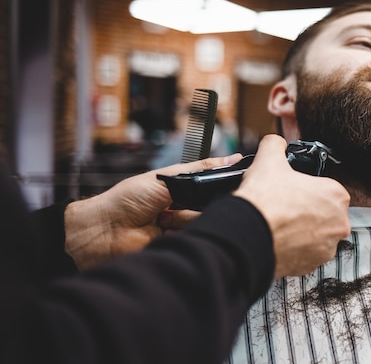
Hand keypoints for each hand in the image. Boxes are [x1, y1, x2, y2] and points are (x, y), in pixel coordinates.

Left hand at [64, 153, 242, 269]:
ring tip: (162, 219)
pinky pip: (194, 238)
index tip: (230, 183)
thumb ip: (201, 169)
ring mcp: (183, 228)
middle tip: (174, 203)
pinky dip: (180, 233)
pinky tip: (163, 230)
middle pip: (214, 206)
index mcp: (185, 190)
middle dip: (196, 203)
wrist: (105, 229)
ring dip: (183, 218)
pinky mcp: (179, 245)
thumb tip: (232, 158)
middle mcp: (187, 209)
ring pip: (205, 222)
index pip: (214, 187)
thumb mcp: (167, 177)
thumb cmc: (128, 199)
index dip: (221, 186)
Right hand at [233, 135, 350, 277]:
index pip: (327, 188)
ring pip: (317, 234)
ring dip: (303, 230)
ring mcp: (327, 247)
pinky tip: (279, 239)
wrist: (248, 236)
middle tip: (286, 206)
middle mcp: (339, 223)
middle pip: (324, 212)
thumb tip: (276, 143)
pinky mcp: (312, 265)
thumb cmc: (264, 201)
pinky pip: (306, 253)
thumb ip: (276, 144)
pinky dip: (295, 248)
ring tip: (280, 223)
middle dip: (307, 210)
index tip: (293, 190)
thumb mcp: (269, 159)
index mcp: (336, 196)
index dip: (308, 187)